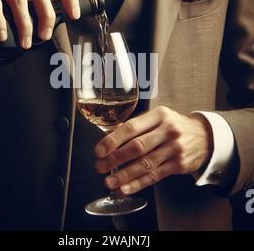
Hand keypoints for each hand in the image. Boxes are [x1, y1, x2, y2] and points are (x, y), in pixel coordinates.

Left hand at [95, 106, 213, 195]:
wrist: (205, 136)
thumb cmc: (173, 125)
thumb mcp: (158, 117)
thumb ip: (137, 125)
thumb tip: (110, 135)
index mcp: (159, 115)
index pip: (131, 127)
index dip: (113, 140)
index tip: (99, 150)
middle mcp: (168, 131)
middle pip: (137, 147)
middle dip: (115, 159)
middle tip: (100, 166)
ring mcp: (175, 149)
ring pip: (145, 164)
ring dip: (124, 175)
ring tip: (109, 182)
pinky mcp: (179, 165)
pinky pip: (155, 176)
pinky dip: (139, 184)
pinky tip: (125, 188)